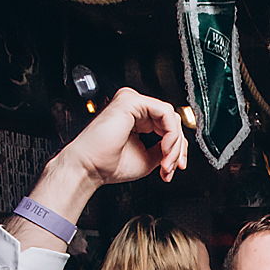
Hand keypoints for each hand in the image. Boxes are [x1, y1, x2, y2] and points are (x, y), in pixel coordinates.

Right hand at [56, 88, 188, 187]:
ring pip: (171, 118)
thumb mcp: (148, 158)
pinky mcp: (132, 101)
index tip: (175, 167)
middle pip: (172, 121)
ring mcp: (133, 102)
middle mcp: (135, 107)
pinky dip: (170, 134)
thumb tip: (179, 147)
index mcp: (137, 118)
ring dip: (174, 144)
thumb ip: (165, 148)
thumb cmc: (109, 165)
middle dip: (177, 148)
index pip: (167, 126)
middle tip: (170, 168)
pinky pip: (165, 113)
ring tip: (165, 163)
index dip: (177, 148)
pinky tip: (164, 149)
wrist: (89, 168)